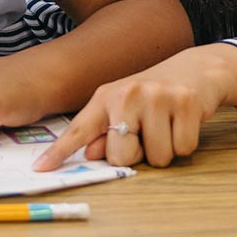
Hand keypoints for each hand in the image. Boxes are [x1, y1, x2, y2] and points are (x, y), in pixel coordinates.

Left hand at [31, 50, 229, 170]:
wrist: (196, 68)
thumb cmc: (154, 93)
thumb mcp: (123, 106)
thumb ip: (103, 131)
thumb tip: (90, 153)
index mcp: (107, 96)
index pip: (80, 129)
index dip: (59, 151)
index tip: (40, 168)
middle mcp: (129, 94)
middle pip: (122, 157)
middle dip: (138, 154)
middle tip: (147, 131)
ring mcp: (158, 97)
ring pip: (158, 158)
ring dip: (165, 149)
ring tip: (167, 124)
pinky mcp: (186, 103)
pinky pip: (182, 149)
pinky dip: (185, 143)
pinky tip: (183, 121)